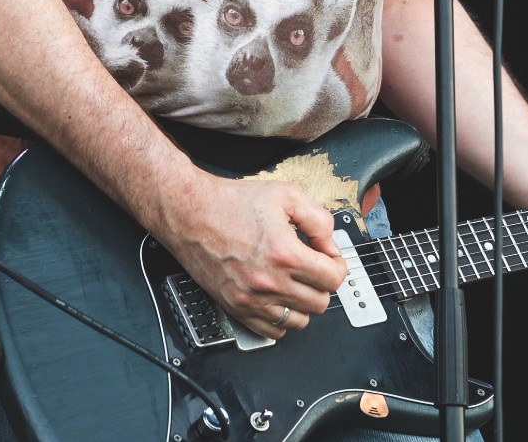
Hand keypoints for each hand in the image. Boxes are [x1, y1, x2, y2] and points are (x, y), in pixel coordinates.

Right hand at [156, 173, 347, 338]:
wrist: (190, 214)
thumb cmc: (231, 203)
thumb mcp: (286, 195)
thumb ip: (318, 221)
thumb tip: (331, 246)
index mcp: (284, 254)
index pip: (333, 279)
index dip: (338, 266)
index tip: (331, 259)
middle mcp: (269, 282)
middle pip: (320, 302)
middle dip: (323, 284)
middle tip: (314, 267)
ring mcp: (252, 299)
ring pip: (300, 321)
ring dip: (304, 303)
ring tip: (296, 282)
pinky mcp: (237, 308)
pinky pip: (273, 332)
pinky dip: (282, 319)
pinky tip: (279, 298)